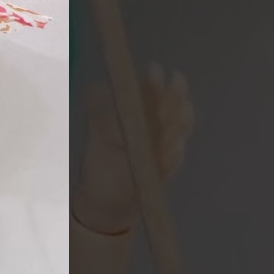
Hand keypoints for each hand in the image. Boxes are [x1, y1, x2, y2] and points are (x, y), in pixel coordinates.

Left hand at [74, 63, 194, 232]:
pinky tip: (171, 149)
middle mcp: (158, 128)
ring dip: (179, 124)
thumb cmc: (100, 165)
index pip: (154, 92)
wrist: (105, 202)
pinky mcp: (166, 170)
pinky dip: (173, 154)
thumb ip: (97, 112)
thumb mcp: (96, 136)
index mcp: (142, 114)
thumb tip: (93, 87)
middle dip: (174, 98)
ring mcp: (166, 148)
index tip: (153, 71)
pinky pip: (173, 160)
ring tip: (175, 117)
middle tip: (170, 87)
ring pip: (179, 132)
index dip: (156, 82)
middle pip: (174, 107)